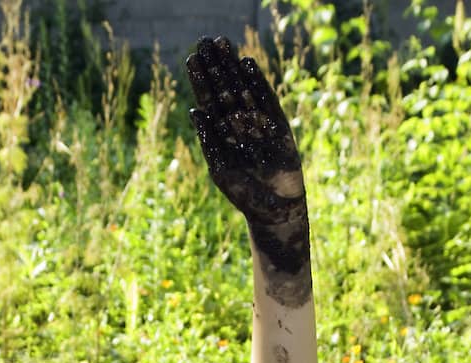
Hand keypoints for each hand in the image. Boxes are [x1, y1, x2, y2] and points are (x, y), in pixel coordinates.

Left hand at [186, 35, 310, 305]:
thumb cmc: (244, 198)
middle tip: (206, 41)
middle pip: (226, 90)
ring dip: (234, 69)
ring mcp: (260, 125)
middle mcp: (240, 127)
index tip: (191, 57)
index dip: (202, 81)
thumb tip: (195, 110)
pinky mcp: (279, 127)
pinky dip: (258, 83)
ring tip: (223, 45)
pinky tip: (247, 64)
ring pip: (245, 91)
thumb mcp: (221, 169)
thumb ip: (210, 140)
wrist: (274, 213)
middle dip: (217, 67)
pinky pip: (267, 100)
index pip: (210, 102)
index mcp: (223, 136)